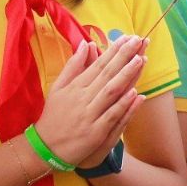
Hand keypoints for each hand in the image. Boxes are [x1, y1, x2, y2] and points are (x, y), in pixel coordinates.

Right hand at [35, 33, 146, 168]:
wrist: (45, 147)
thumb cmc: (54, 116)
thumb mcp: (58, 88)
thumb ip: (72, 66)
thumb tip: (85, 44)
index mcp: (75, 86)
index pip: (98, 65)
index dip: (113, 51)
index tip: (127, 38)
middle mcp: (82, 98)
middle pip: (106, 74)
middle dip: (124, 57)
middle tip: (138, 41)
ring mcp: (89, 115)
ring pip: (111, 92)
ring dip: (126, 75)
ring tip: (140, 60)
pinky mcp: (95, 133)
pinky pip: (111, 116)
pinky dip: (123, 104)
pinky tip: (135, 93)